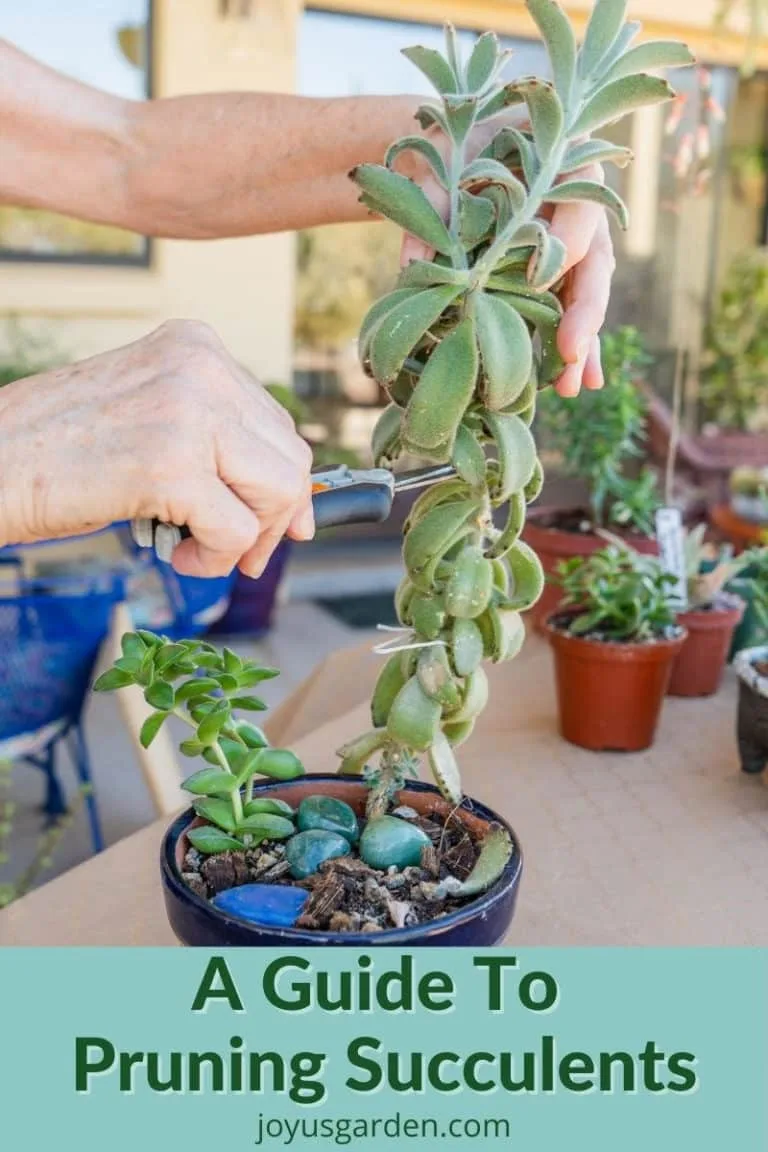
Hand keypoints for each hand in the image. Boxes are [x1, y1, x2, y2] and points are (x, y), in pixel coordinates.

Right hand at [0, 320, 313, 577]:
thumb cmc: (60, 449)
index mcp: (196, 346)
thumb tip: (291, 500)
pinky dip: (213, 559)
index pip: (277, 423)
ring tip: (200, 549)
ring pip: (278, 491)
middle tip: (242, 554)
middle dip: (273, 519)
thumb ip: (215, 438)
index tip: (274, 525)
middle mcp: (200, 367)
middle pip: (290, 457)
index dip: (283, 485)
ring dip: (247, 539)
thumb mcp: (150, 416)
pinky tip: (176, 554)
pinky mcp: (170, 463)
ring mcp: (187, 411)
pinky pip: (234, 531)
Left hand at [399, 122, 614, 397]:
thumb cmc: (460, 144)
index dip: (566, 242)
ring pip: (586, 296)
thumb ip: (432, 204)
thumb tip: (413, 270)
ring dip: (580, 344)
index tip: (539, 279)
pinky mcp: (560, 273)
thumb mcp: (443, 160)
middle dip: (582, 313)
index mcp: (563, 169)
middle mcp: (578, 212)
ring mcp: (573, 245)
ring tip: (570, 387)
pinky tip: (572, 382)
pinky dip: (572, 348)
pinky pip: (571, 312)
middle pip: (593, 264)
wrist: (465, 145)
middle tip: (568, 352)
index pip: (580, 206)